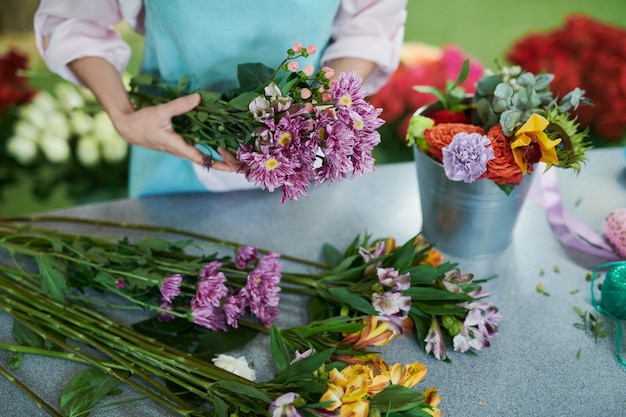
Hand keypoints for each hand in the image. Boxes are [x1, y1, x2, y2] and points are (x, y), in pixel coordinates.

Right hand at [113, 93, 239, 171]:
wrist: (128, 128)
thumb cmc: (142, 122)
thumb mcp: (161, 112)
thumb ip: (180, 105)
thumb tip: (198, 98)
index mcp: (176, 146)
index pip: (199, 157)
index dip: (216, 162)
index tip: (230, 166)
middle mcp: (180, 150)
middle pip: (204, 160)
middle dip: (222, 162)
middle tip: (240, 165)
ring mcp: (180, 148)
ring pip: (201, 155)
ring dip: (217, 156)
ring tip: (235, 156)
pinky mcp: (179, 144)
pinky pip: (197, 149)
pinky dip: (209, 148)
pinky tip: (220, 145)